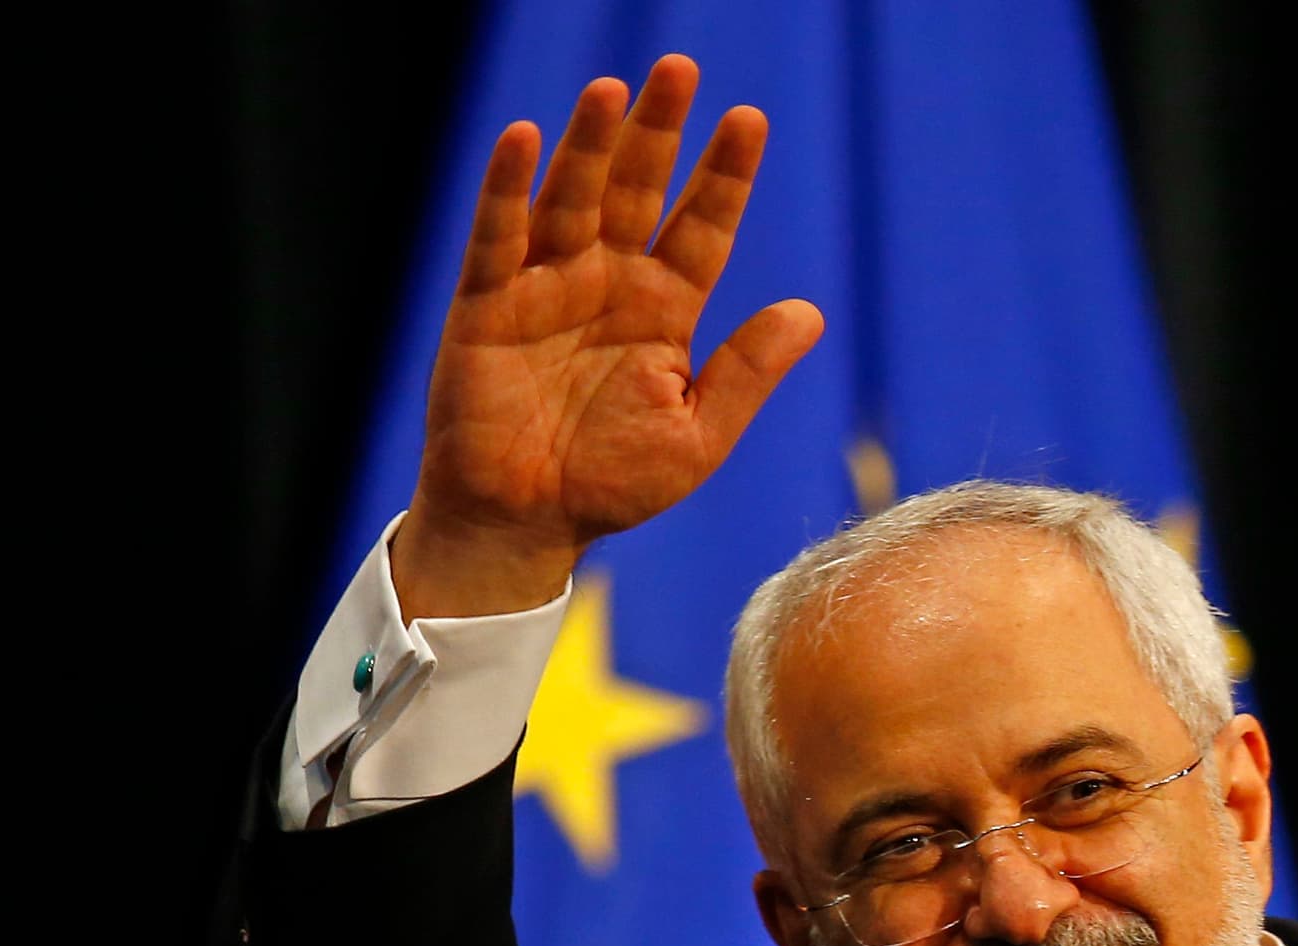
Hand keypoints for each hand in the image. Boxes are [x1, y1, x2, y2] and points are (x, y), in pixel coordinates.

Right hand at [393, 55, 823, 618]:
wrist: (527, 525)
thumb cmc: (613, 486)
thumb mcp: (697, 435)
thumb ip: (746, 371)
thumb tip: (809, 312)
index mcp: (663, 310)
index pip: (701, 226)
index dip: (724, 175)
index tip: (750, 120)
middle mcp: (607, 283)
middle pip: (637, 190)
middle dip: (658, 131)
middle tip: (681, 68)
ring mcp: (546, 288)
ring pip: (572, 199)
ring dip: (590, 144)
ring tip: (612, 89)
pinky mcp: (487, 306)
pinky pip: (498, 237)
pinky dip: (509, 189)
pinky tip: (527, 139)